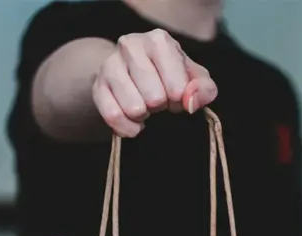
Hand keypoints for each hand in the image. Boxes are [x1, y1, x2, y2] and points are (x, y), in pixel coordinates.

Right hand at [92, 29, 217, 137]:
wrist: (133, 74)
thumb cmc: (169, 75)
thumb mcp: (194, 79)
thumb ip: (204, 88)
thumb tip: (191, 102)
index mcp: (158, 40)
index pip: (177, 86)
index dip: (179, 99)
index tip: (176, 95)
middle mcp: (131, 45)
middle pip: (154, 98)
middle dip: (160, 107)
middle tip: (158, 100)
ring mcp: (110, 65)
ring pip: (134, 108)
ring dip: (144, 116)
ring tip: (145, 106)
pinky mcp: (97, 86)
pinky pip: (113, 117)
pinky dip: (128, 128)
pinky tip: (134, 123)